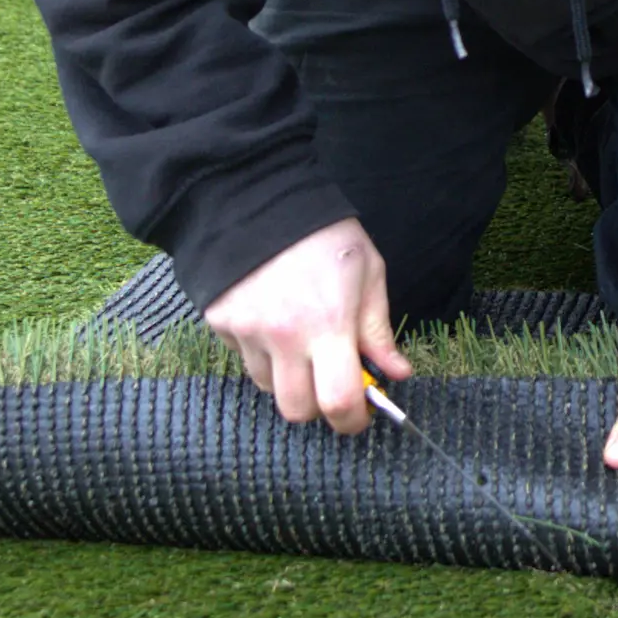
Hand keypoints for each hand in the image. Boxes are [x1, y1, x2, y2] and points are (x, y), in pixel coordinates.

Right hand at [202, 217, 408, 436]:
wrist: (259, 196)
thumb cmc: (324, 233)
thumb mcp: (368, 273)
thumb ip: (378, 330)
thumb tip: (396, 373)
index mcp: (328, 325)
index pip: (339, 402)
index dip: (353, 420)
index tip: (360, 413)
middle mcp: (284, 336)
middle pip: (297, 410)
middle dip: (318, 406)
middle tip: (330, 382)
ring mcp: (247, 332)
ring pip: (267, 387)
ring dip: (288, 379)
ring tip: (300, 343)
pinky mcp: (221, 323)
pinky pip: (244, 358)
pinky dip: (261, 354)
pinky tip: (272, 321)